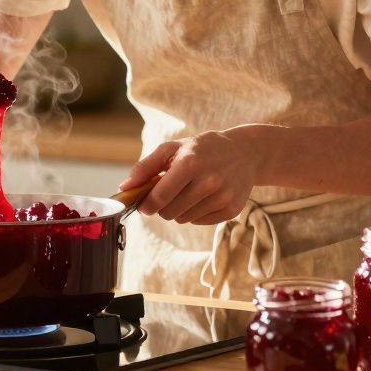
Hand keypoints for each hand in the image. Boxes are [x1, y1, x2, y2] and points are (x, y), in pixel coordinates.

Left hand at [117, 127, 268, 225]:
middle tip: (169, 192)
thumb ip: (146, 167)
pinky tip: (204, 196)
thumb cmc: (203, 149)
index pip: (159, 198)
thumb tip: (125, 188)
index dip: (146, 205)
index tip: (143, 204)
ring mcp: (222, 197)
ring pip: (183, 219)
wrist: (245, 153)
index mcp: (190, 164)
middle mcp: (208, 182)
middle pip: (168, 213)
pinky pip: (199, 222)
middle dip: (163, 206)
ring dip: (179, 209)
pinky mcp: (231, 209)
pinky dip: (196, 213)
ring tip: (189, 191)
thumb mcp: (173, 148)